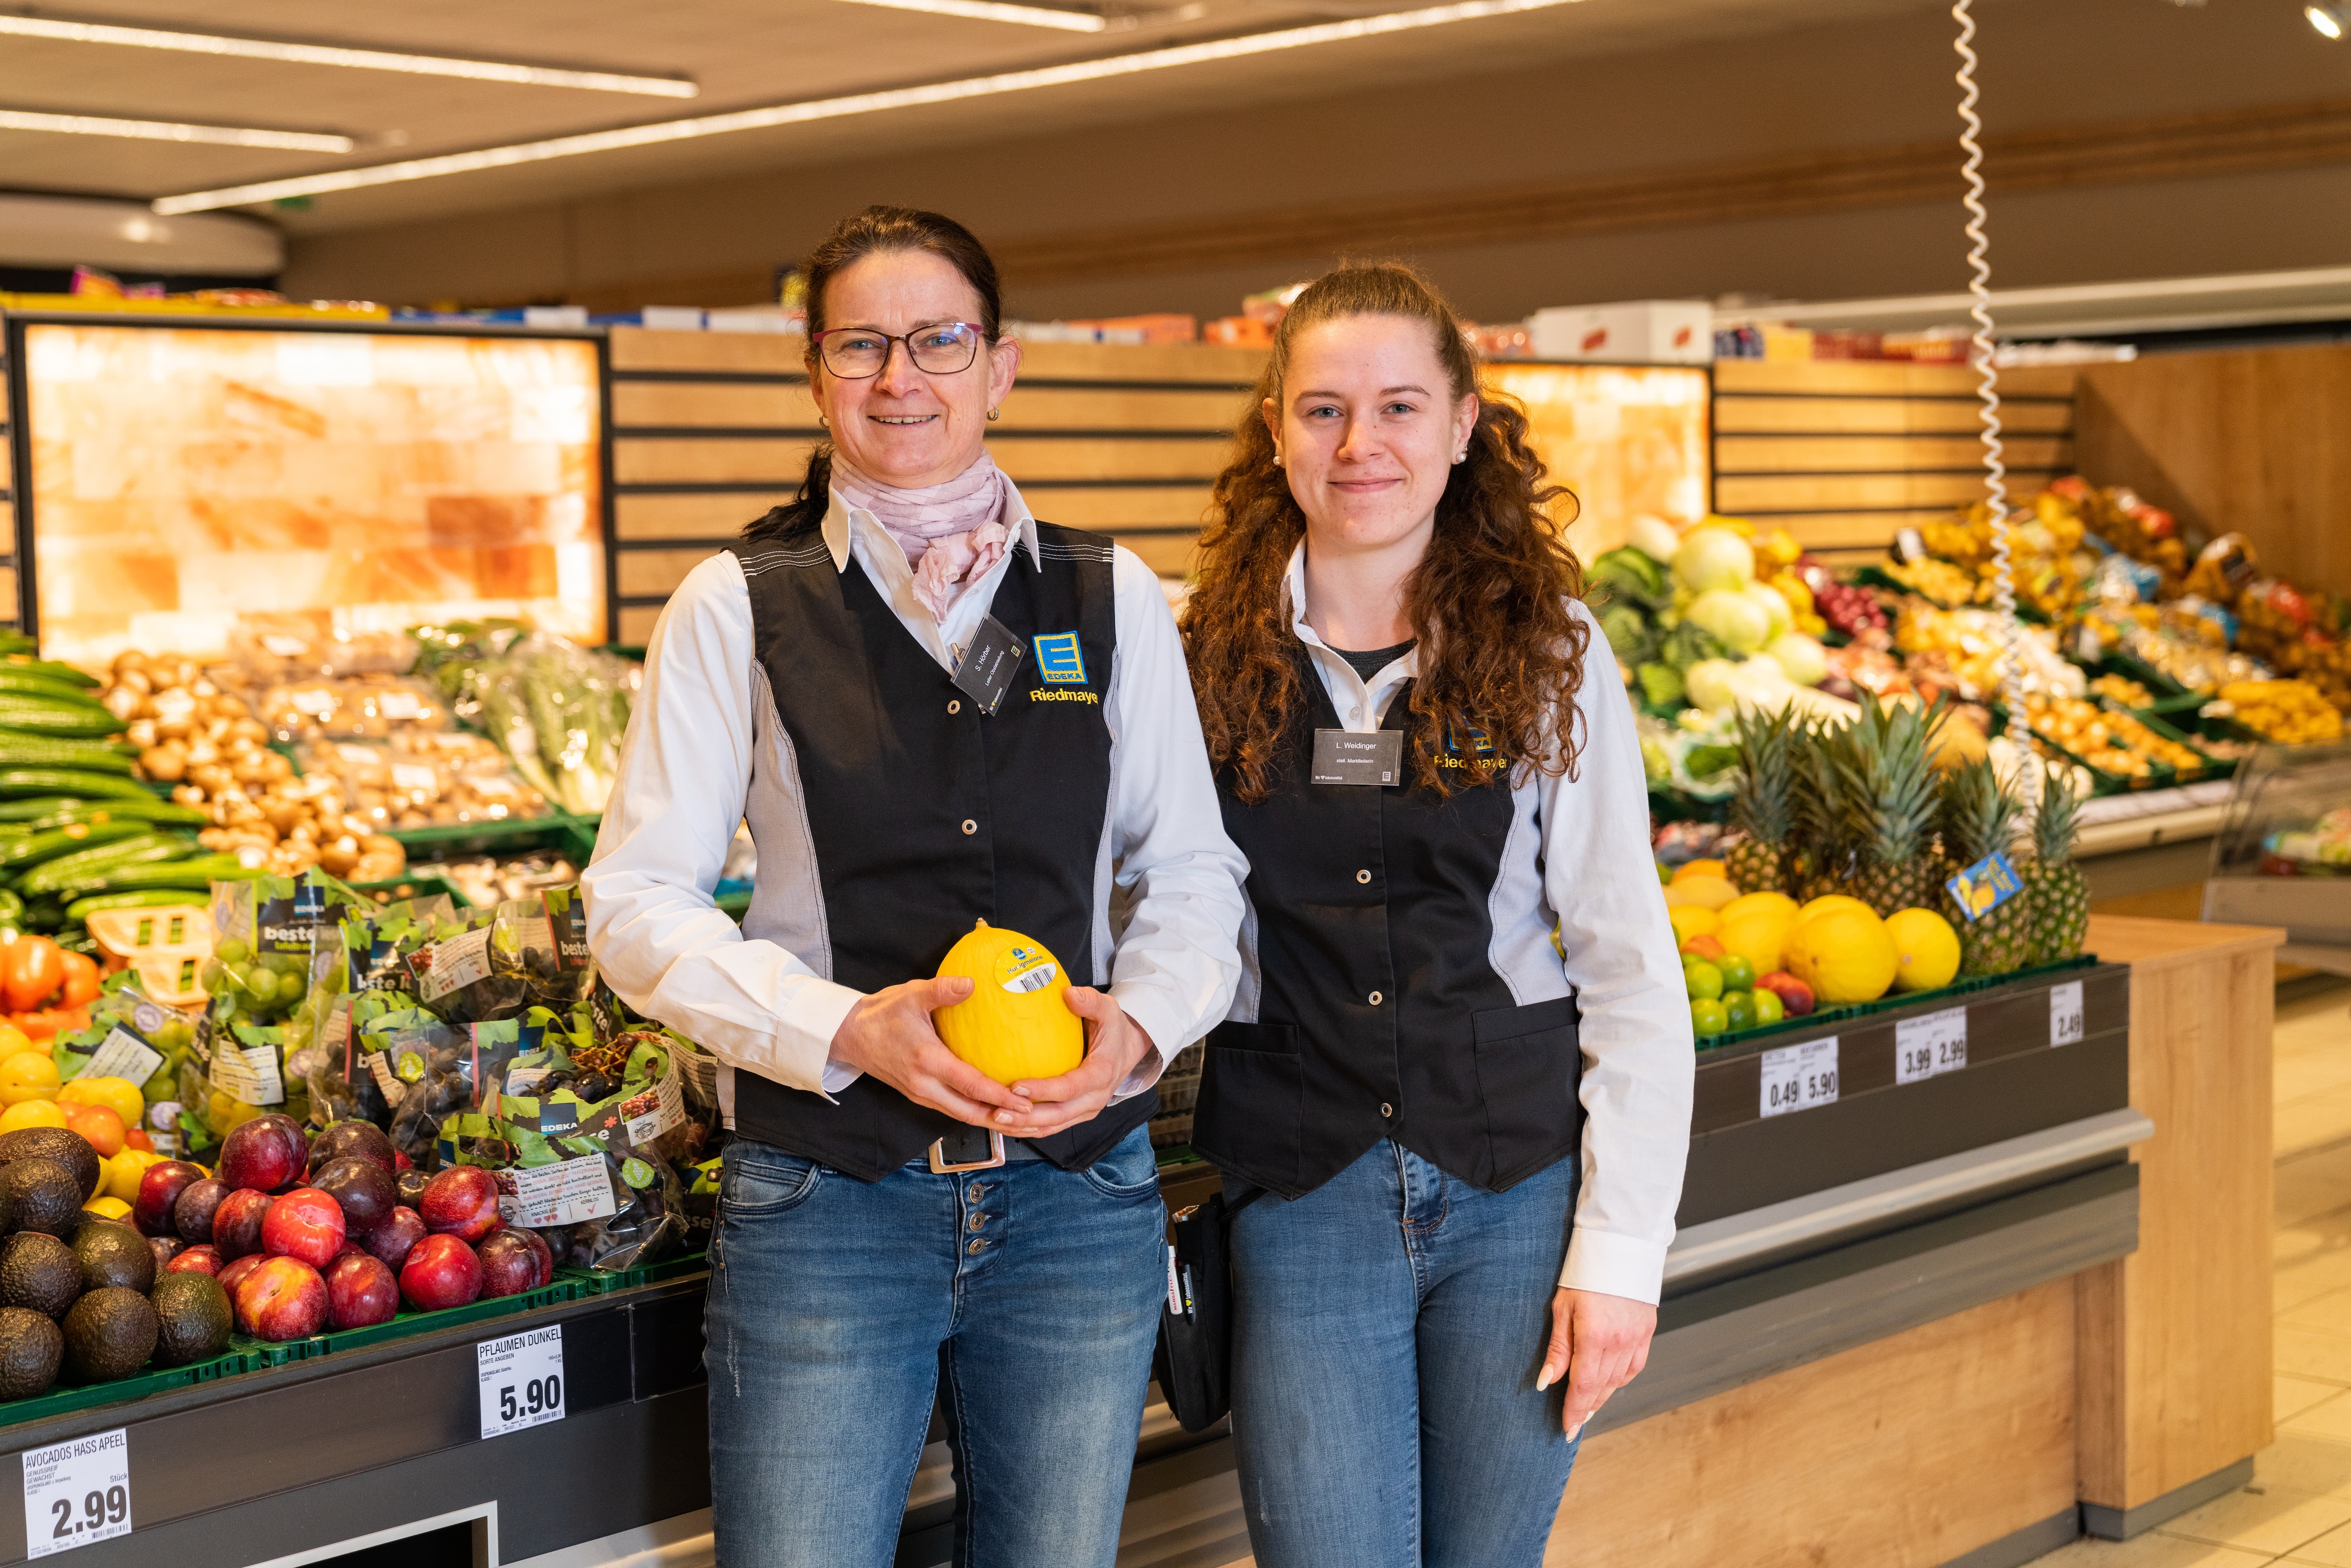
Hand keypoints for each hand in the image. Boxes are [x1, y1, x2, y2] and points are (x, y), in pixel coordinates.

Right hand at [826, 976, 1031, 1126]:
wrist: (850, 1035)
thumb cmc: (882, 1014)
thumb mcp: (911, 995)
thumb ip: (942, 990)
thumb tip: (971, 983)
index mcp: (926, 1061)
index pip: (969, 1085)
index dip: (999, 1097)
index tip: (1024, 1103)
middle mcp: (924, 1085)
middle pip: (969, 1113)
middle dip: (1002, 1120)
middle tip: (1034, 1119)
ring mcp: (920, 1094)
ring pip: (961, 1115)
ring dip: (991, 1120)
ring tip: (1020, 1121)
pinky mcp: (919, 1095)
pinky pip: (952, 1110)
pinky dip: (975, 1113)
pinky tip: (994, 1109)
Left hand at [995, 987, 1155, 1139]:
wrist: (1128, 1048)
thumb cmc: (1114, 1028)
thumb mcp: (1108, 1008)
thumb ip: (1089, 1001)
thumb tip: (1069, 994)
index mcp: (1101, 1074)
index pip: (1070, 1088)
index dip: (1044, 1090)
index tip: (1016, 1087)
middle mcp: (1095, 1098)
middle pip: (1058, 1115)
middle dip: (1026, 1117)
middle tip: (997, 1112)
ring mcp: (1086, 1109)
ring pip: (1052, 1126)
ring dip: (1023, 1127)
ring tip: (995, 1120)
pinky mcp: (1077, 1114)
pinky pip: (1051, 1126)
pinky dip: (1028, 1128)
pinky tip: (1006, 1122)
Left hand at [1536, 1287, 1656, 1438]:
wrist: (1620, 1245)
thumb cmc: (1584, 1272)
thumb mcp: (1562, 1307)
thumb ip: (1558, 1348)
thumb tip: (1547, 1381)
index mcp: (1594, 1335)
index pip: (1584, 1385)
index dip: (1575, 1410)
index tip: (1566, 1428)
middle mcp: (1619, 1341)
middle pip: (1601, 1387)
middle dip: (1586, 1409)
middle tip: (1573, 1425)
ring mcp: (1636, 1337)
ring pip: (1618, 1380)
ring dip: (1602, 1397)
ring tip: (1588, 1408)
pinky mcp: (1646, 1331)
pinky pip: (1634, 1366)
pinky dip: (1621, 1379)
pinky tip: (1610, 1384)